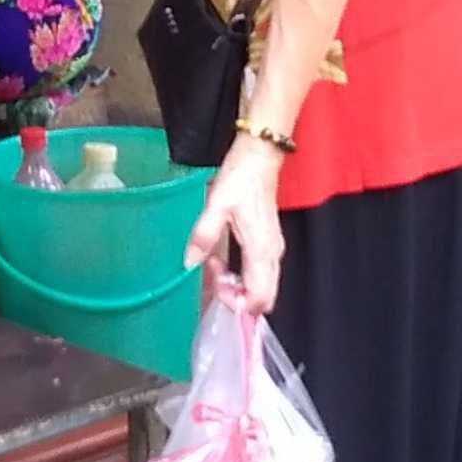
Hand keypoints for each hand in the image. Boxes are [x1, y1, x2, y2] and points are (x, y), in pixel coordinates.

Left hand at [186, 133, 287, 316]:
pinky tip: (223, 261)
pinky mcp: (269, 245)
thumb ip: (203, 236)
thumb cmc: (240, 180)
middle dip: (238, 299)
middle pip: (265, 299)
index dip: (237, 303)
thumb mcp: (216, 206)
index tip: (214, 283)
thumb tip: (189, 263)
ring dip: (239, 287)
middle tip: (214, 278)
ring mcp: (273, 250)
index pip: (259, 298)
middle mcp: (272, 255)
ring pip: (263, 288)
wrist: (259, 158)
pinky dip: (243, 277)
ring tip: (215, 267)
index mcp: (261, 250)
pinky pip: (261, 275)